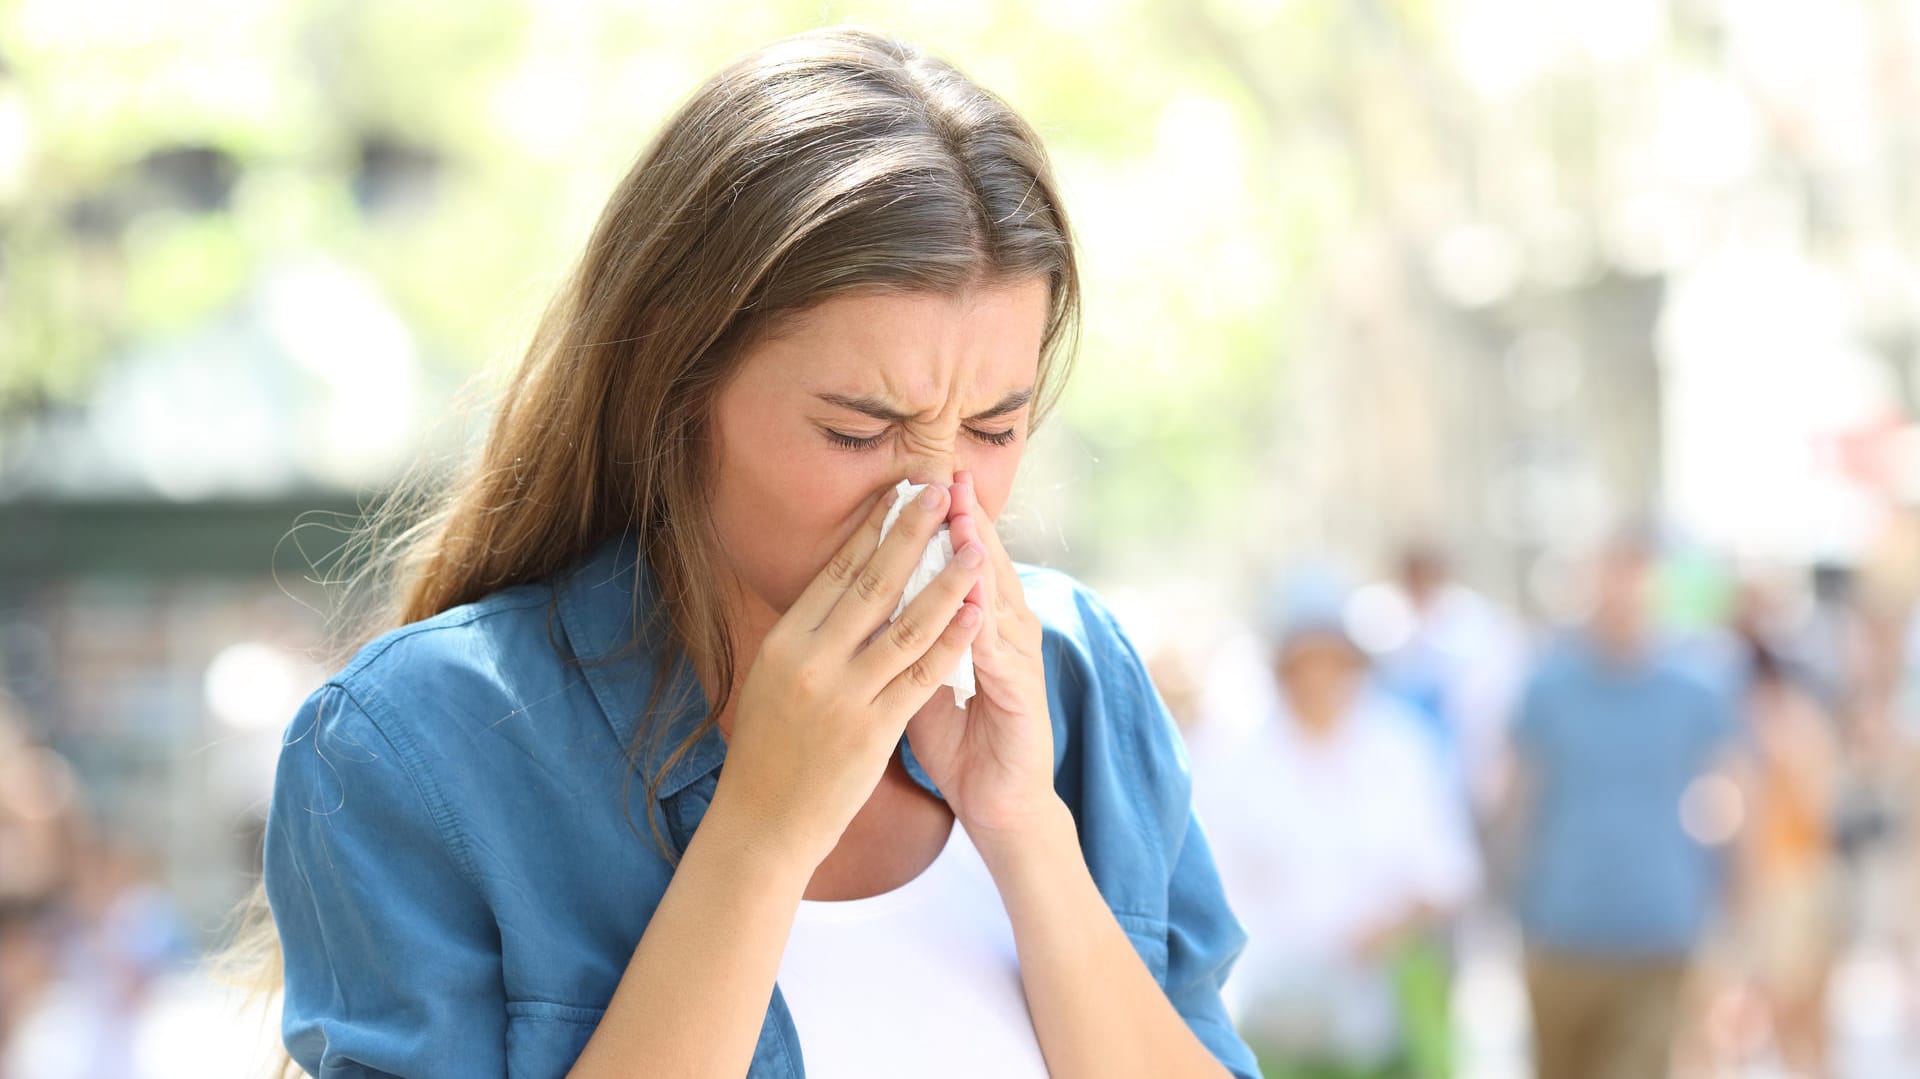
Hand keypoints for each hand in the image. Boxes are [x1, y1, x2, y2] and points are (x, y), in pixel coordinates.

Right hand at [713, 482, 986, 871]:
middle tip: (941, 489)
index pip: (836, 572)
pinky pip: (922, 675)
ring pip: (905, 623)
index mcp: (783, 641)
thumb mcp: (773, 679)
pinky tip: (976, 612)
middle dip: (911, 531)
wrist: (763, 822)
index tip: (900, 491)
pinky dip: (952, 638)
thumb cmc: (770, 750)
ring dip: (946, 578)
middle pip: (871, 583)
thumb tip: (837, 582)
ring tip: (974, 543)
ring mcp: (840, 695)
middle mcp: (808, 660)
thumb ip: (807, 635)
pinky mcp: (871, 730)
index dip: (872, 528)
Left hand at [905, 470, 1058, 843]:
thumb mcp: (920, 678)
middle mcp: (1004, 633)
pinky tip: (976, 600)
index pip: (956, 561)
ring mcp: (1018, 661)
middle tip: (949, 475)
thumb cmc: (959, 741)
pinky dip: (987, 625)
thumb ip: (902, 636)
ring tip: (964, 521)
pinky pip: (1002, 655)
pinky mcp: (1024, 696)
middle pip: (984, 565)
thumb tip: (862, 597)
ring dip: (981, 560)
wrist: (1001, 805)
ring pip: (997, 599)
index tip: (916, 479)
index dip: (940, 522)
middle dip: (967, 520)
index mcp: (977, 625)